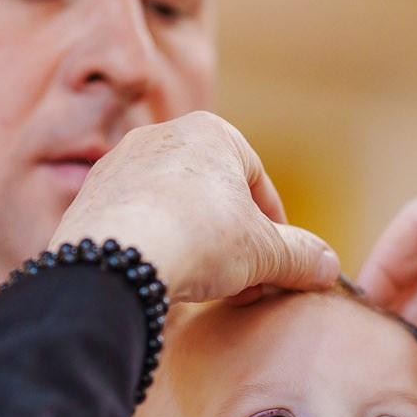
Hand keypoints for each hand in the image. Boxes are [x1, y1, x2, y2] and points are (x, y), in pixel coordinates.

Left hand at [52, 112, 339, 304]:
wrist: (114, 261)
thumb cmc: (198, 240)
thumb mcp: (265, 253)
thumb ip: (301, 257)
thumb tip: (329, 269)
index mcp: (210, 131)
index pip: (257, 180)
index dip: (275, 228)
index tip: (278, 264)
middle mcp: (159, 135)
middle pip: (212, 194)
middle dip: (234, 240)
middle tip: (246, 283)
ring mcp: (118, 166)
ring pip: (172, 208)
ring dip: (194, 244)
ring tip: (204, 285)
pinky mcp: (87, 199)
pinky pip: (135, 224)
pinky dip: (154, 249)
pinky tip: (162, 281)